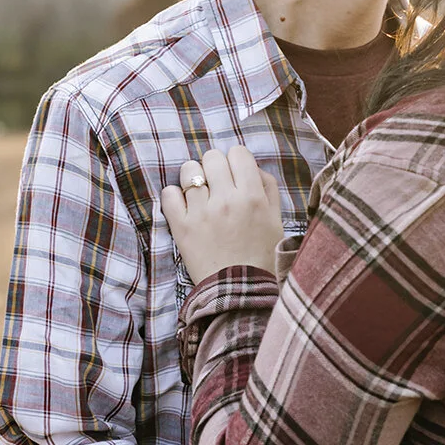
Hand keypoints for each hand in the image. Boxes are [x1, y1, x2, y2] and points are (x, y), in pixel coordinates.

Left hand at [160, 146, 283, 283]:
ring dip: (193, 178)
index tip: (234, 174)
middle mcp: (227, 200)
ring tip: (198, 194)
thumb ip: (267, 188)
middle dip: (214, 167)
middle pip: (212, 157)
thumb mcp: (276, 220)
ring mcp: (202, 212)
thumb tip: (251, 168)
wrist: (241, 291)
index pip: (238, 153)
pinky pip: (168, 194)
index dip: (236, 161)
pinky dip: (174, 196)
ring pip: (189, 170)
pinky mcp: (182, 227)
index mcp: (252, 197)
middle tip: (216, 185)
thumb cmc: (262, 256)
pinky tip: (183, 206)